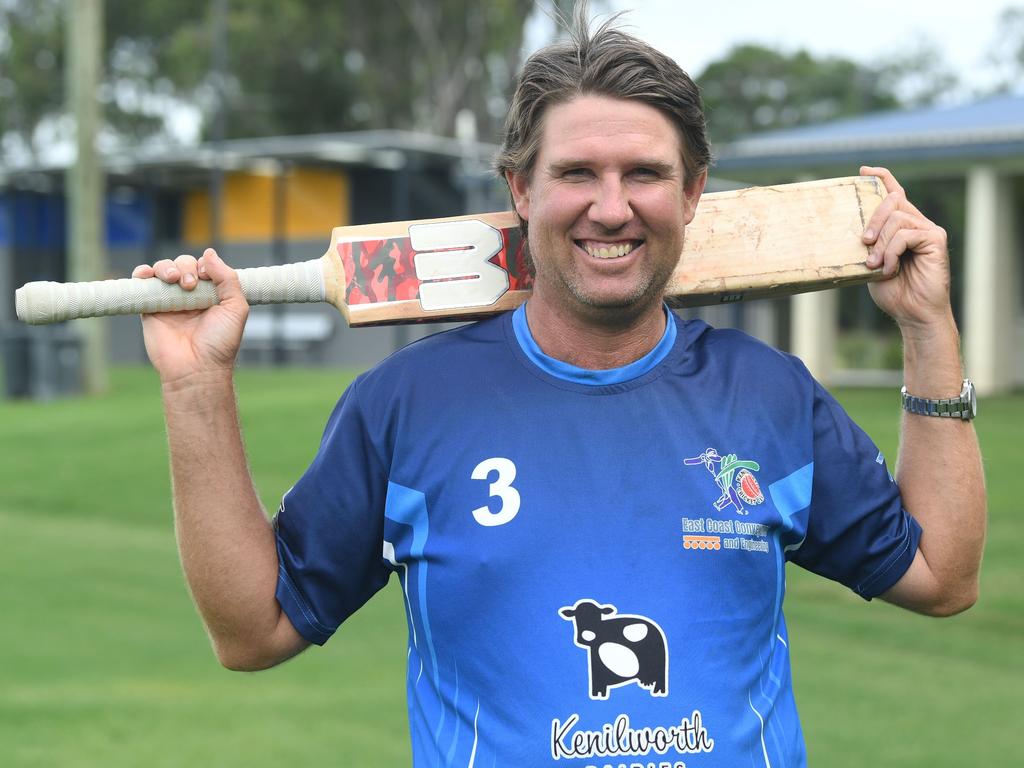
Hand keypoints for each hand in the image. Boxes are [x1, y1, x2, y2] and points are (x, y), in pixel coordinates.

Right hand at [131, 248, 248, 386]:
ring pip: (162, 269)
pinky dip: (142, 273)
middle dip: (186, 267)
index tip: (206, 277)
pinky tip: (147, 275)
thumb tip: (209, 253)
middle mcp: (190, 295)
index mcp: (212, 294)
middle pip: (182, 264)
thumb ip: (228, 279)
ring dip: (166, 267)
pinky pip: (142, 283)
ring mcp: (169, 301)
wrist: (196, 368)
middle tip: (189, 284)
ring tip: (173, 280)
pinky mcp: (150, 308)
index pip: (204, 267)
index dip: (204, 266)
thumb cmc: (219, 342)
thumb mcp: (235, 308)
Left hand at [860, 166, 953, 331]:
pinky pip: (906, 234)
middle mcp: (917, 223)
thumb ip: (869, 245)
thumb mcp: (872, 264)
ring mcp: (928, 229)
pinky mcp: (936, 239)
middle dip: (872, 218)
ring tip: (876, 265)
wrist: (913, 313)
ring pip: (896, 218)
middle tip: (864, 243)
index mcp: (901, 226)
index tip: (864, 171)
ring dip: (880, 243)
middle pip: (892, 200)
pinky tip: (889, 269)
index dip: (882, 178)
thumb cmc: (893, 291)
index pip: (894, 193)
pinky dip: (891, 252)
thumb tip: (855, 233)